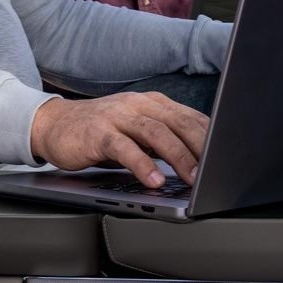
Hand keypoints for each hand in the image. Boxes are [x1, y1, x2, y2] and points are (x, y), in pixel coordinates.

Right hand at [30, 92, 209, 186]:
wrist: (54, 124)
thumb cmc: (100, 131)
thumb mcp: (136, 131)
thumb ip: (162, 140)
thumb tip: (198, 159)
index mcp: (153, 103)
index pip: (190, 117)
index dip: (212, 137)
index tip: (228, 156)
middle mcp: (139, 104)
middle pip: (179, 122)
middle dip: (202, 147)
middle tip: (217, 170)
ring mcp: (118, 116)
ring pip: (156, 133)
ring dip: (178, 156)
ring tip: (193, 178)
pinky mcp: (98, 132)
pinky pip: (124, 147)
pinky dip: (142, 164)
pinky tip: (153, 180)